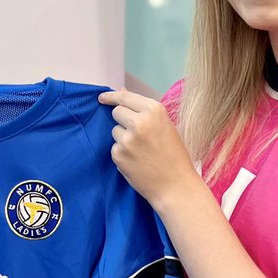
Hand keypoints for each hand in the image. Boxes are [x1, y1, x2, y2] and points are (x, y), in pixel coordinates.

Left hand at [98, 89, 194, 209]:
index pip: (125, 97)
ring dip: (123, 138)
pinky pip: (115, 147)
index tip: (102, 98)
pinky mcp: (118, 154)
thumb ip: (143, 109)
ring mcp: (127, 138)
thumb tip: (121, 91)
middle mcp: (139, 121)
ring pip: (115, 131)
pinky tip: (137, 162)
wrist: (175, 185)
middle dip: (122, 119)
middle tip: (136, 133)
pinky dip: (123, 153)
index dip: (111, 96)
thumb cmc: (174, 156)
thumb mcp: (165, 126)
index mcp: (154, 110)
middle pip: (117, 112)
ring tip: (141, 151)